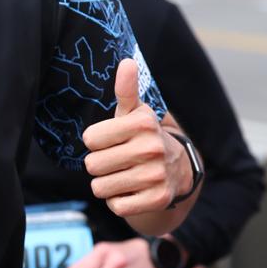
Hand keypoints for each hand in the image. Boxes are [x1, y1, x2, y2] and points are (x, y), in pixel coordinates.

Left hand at [82, 59, 186, 218]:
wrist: (177, 170)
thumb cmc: (143, 138)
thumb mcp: (134, 113)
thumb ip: (125, 90)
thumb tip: (126, 61)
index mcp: (143, 123)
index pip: (89, 139)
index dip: (95, 142)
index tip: (110, 140)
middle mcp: (152, 148)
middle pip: (92, 165)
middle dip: (99, 166)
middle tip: (116, 161)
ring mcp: (156, 175)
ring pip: (100, 188)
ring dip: (107, 185)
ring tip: (124, 175)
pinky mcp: (157, 199)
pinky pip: (116, 206)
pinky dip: (118, 202)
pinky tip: (132, 191)